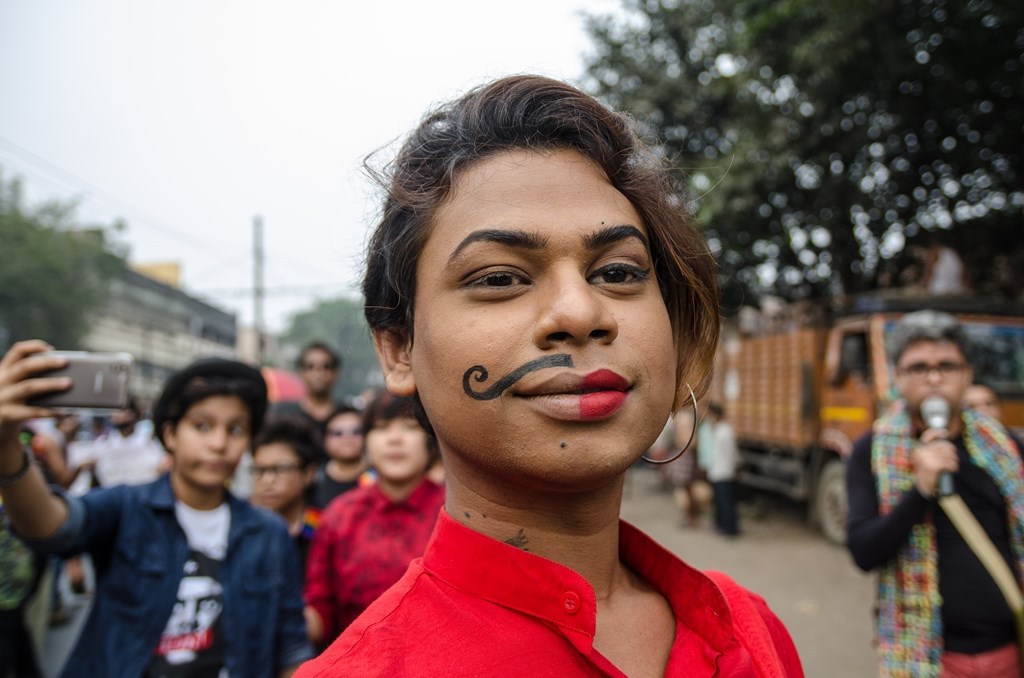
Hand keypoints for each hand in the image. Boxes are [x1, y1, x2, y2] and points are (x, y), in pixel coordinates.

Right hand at [0, 341, 69, 469]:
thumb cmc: (16, 403)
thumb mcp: (19, 386)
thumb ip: (35, 378)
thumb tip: (69, 375)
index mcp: (5, 370)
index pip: (18, 351)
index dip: (35, 347)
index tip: (52, 349)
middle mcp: (1, 381)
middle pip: (24, 367)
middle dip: (46, 363)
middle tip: (66, 361)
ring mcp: (2, 398)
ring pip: (28, 387)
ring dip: (50, 384)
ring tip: (69, 383)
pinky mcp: (6, 414)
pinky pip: (30, 411)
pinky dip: (49, 411)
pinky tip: (63, 412)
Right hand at [910, 433, 957, 497]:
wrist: (924, 491)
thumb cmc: (928, 476)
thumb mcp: (927, 462)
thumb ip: (932, 451)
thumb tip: (943, 436)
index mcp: (919, 451)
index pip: (928, 436)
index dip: (937, 433)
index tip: (945, 433)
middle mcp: (920, 453)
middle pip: (944, 445)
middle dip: (951, 453)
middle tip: (951, 460)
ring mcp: (926, 459)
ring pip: (948, 454)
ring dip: (953, 461)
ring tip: (950, 467)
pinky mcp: (932, 466)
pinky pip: (948, 462)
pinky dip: (953, 467)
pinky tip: (950, 470)